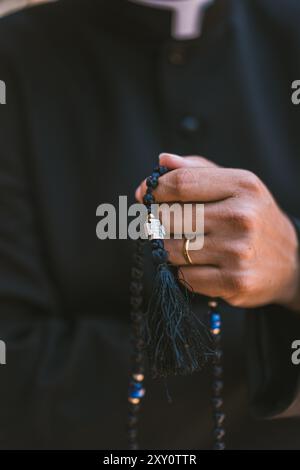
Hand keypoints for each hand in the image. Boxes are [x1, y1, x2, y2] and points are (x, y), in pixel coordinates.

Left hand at [136, 153, 299, 310]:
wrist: (292, 261)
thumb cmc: (253, 217)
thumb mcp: (235, 185)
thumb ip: (196, 170)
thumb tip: (161, 161)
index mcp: (242, 185)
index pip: (181, 183)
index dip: (156, 190)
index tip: (147, 194)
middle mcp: (241, 217)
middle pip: (169, 217)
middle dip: (158, 221)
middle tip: (164, 223)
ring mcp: (238, 252)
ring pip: (171, 249)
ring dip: (169, 248)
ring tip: (184, 244)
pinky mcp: (235, 282)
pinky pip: (185, 277)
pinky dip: (184, 272)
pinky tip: (199, 264)